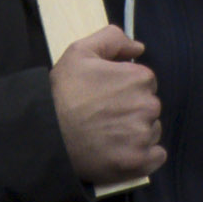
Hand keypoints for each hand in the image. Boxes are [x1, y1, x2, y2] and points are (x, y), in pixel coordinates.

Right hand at [51, 25, 164, 186]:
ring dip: (136, 133)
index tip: (107, 96)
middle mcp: (147, 106)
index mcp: (138, 78)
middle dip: (132, 110)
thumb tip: (138, 48)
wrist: (46, 134)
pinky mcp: (139, 162)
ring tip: (107, 135)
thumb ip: (112, 39)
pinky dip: (143, 155)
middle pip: (149, 107)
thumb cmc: (62, 93)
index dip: (125, 88)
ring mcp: (144, 136)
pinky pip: (156, 156)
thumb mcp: (79, 52)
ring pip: (152, 131)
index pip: (145, 82)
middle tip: (104, 116)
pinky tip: (120, 151)